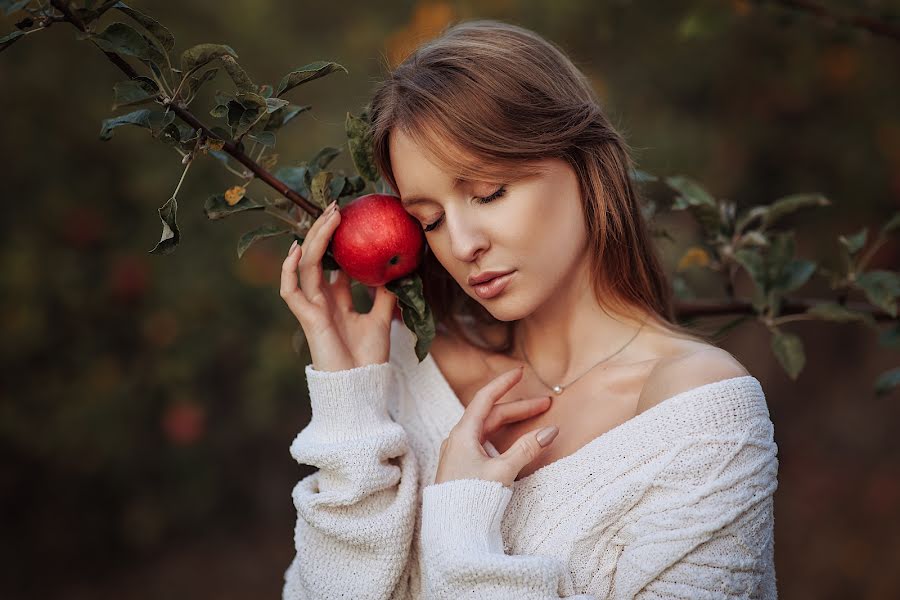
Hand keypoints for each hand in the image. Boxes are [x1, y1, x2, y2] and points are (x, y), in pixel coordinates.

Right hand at [280, 201, 398, 371]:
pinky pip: (290, 290)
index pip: (334, 264)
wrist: (360, 386)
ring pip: (306, 266)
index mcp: (337, 301)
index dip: (339, 242)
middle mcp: (322, 301)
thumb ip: (387, 295)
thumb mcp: (384, 319)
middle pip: (318, 258)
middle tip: (338, 207)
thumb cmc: (369, 359)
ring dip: (316, 239)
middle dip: (325, 232)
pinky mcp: (306, 318)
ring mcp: (312, 308)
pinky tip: (298, 249)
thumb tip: (400, 268)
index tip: (351, 219)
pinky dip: (290, 270)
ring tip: (329, 216)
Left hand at [434, 365, 559, 487]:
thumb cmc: (472, 498)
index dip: (503, 384)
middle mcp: (458, 439)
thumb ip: (526, 449)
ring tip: (533, 418)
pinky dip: (502, 436)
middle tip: (545, 404)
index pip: (485, 399)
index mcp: (463, 434)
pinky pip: (484, 442)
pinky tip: (513, 441)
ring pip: (488, 429)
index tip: (519, 372)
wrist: (451, 530)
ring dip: (511, 422)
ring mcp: (459, 453)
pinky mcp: (463, 467)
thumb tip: (550, 431)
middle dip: (518, 408)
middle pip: (491, 415)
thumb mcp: (503, 471)